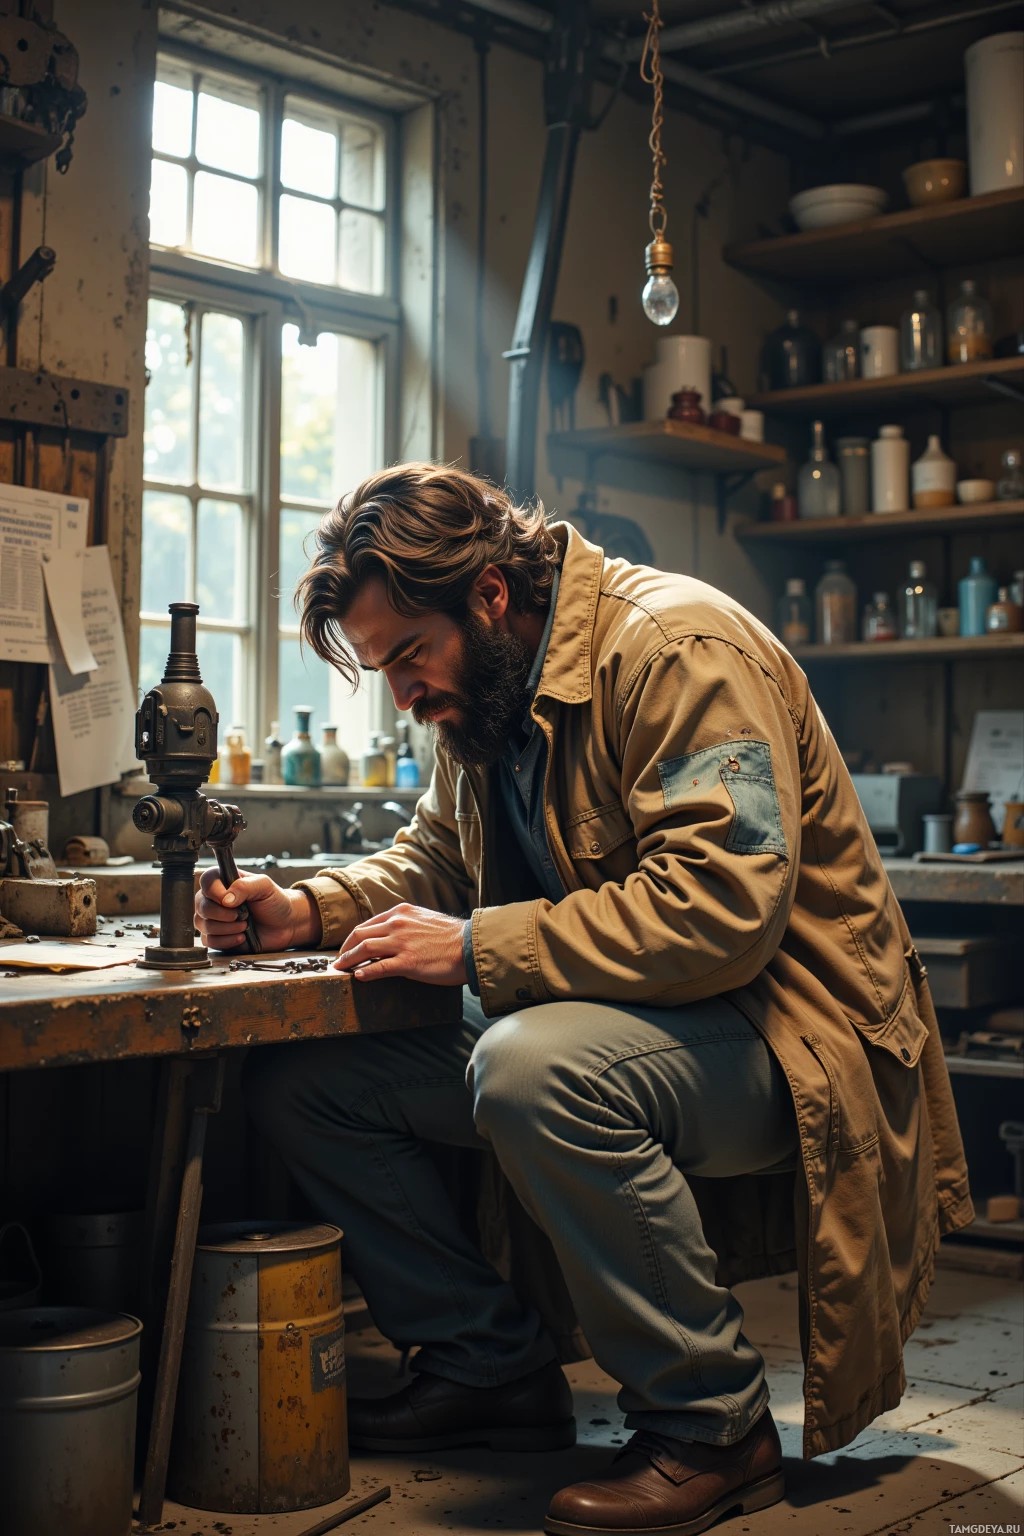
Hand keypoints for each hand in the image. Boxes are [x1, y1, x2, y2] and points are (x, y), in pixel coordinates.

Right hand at [194, 867, 321, 951]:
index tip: (229, 901)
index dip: (215, 892)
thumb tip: (226, 899)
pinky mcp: (216, 936)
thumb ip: (245, 886)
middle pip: (201, 905)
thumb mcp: (265, 887)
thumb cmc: (275, 902)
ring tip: (244, 926)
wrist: (285, 925)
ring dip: (226, 928)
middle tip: (242, 915)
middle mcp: (214, 899)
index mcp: (224, 881)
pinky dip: (226, 941)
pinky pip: (208, 941)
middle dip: (222, 914)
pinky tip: (241, 937)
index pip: (206, 881)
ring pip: (203, 924)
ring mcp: (213, 918)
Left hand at [333, 904, 467, 984]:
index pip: (367, 924)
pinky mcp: (407, 962)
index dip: (353, 938)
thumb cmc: (451, 936)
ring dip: (348, 961)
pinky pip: (378, 967)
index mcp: (401, 913)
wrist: (470, 946)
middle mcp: (397, 924)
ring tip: (341, 970)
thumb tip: (391, 935)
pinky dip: (364, 973)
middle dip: (345, 949)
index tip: (348, 948)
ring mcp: (401, 943)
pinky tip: (358, 978)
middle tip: (339, 961)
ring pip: (364, 950)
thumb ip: (405, 924)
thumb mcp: (424, 920)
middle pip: (359, 935)